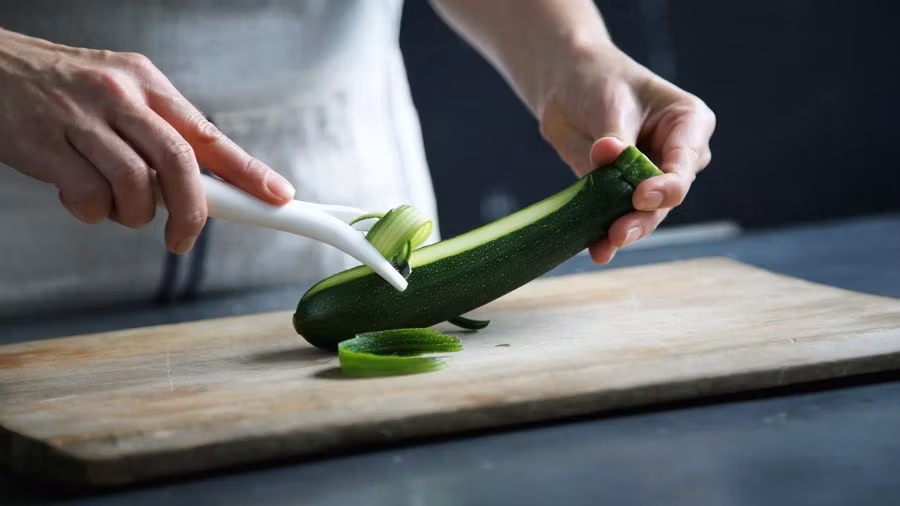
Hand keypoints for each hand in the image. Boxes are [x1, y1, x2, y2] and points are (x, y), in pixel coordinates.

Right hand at [0, 29, 294, 252]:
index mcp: (147, 84)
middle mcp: (119, 96)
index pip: (209, 134)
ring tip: (116, 207)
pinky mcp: (43, 143)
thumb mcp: (121, 94)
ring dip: (133, 214)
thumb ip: (160, 133)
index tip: (277, 196)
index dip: (248, 171)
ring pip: (135, 185)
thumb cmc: (63, 90)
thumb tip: (206, 184)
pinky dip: (91, 212)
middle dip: (192, 211)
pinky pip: (86, 196)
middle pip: (180, 163)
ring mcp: (80, 119)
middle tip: (184, 239)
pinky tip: (80, 198)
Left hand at [539, 43, 715, 262]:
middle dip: (644, 217)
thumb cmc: (600, 80)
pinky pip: (616, 216)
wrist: (566, 84)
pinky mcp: (619, 193)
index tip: (641, 196)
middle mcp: (676, 156)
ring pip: (645, 213)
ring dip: (626, 230)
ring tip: (606, 244)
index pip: (684, 163)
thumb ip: (614, 135)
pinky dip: (605, 234)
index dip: (666, 185)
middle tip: (619, 232)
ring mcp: (650, 178)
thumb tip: (608, 154)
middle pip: (667, 196)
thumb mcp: (611, 101)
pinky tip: (597, 250)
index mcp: (689, 124)